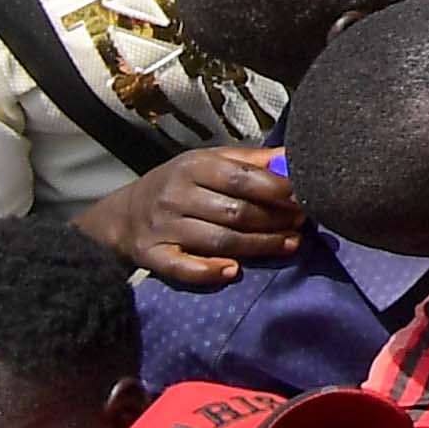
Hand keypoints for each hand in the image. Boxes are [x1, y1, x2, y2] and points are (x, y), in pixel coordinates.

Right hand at [81, 145, 301, 287]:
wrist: (123, 214)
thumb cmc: (179, 183)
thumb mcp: (208, 161)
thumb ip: (249, 160)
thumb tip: (290, 156)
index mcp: (194, 167)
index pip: (243, 178)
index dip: (278, 190)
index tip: (305, 197)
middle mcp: (177, 196)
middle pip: (236, 211)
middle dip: (275, 219)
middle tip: (302, 223)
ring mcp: (164, 228)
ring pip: (219, 240)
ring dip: (259, 245)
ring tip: (290, 244)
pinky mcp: (153, 256)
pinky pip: (182, 267)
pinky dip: (208, 271)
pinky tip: (234, 271)